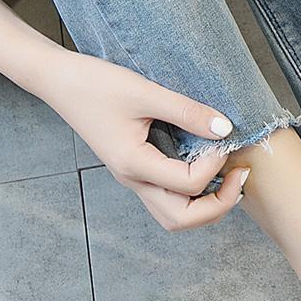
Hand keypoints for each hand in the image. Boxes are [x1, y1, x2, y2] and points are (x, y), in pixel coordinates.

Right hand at [44, 50, 249, 230]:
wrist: (60, 80)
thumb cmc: (95, 84)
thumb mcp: (146, 91)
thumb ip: (187, 111)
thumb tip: (225, 129)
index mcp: (134, 165)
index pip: (188, 185)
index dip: (215, 165)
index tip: (223, 138)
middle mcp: (134, 180)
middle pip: (182, 220)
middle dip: (219, 205)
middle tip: (240, 176)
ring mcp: (135, 178)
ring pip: (175, 215)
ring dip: (207, 205)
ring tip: (229, 177)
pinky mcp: (138, 169)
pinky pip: (170, 197)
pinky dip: (195, 192)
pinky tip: (209, 167)